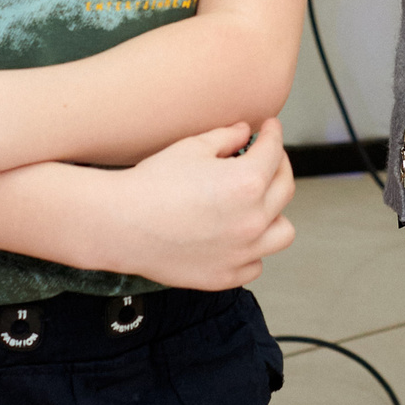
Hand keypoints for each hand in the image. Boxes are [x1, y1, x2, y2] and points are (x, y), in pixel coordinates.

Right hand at [100, 118, 296, 290]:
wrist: (119, 224)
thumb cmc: (150, 185)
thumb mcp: (192, 147)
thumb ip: (227, 137)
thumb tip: (244, 133)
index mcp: (248, 183)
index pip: (275, 152)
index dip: (273, 134)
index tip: (270, 129)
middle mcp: (252, 220)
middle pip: (285, 188)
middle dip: (278, 166)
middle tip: (266, 158)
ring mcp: (241, 252)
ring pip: (282, 232)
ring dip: (275, 214)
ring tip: (259, 203)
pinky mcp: (224, 276)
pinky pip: (255, 264)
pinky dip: (253, 250)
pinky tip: (238, 237)